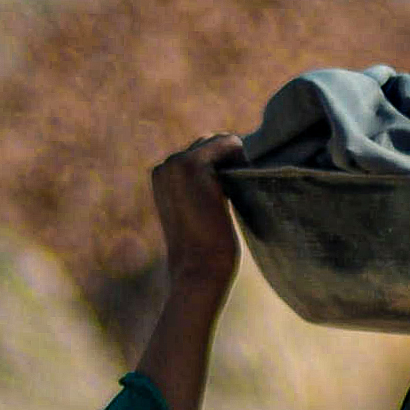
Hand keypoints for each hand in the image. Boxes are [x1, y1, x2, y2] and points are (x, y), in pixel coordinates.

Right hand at [148, 137, 243, 297]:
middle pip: (210, 142)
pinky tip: (246, 180)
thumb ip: (204, 190)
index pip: (200, 152)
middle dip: (231, 160)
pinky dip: (242, 157)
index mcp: (163, 176)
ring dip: (237, 159)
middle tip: (245, 188)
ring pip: (219, 141)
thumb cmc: (205, 252)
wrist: (198, 268)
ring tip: (244, 188)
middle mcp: (165, 165)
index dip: (224, 166)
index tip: (237, 188)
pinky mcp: (193, 165)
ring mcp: (176, 163)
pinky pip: (229, 143)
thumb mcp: (199, 215)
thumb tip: (232, 172)